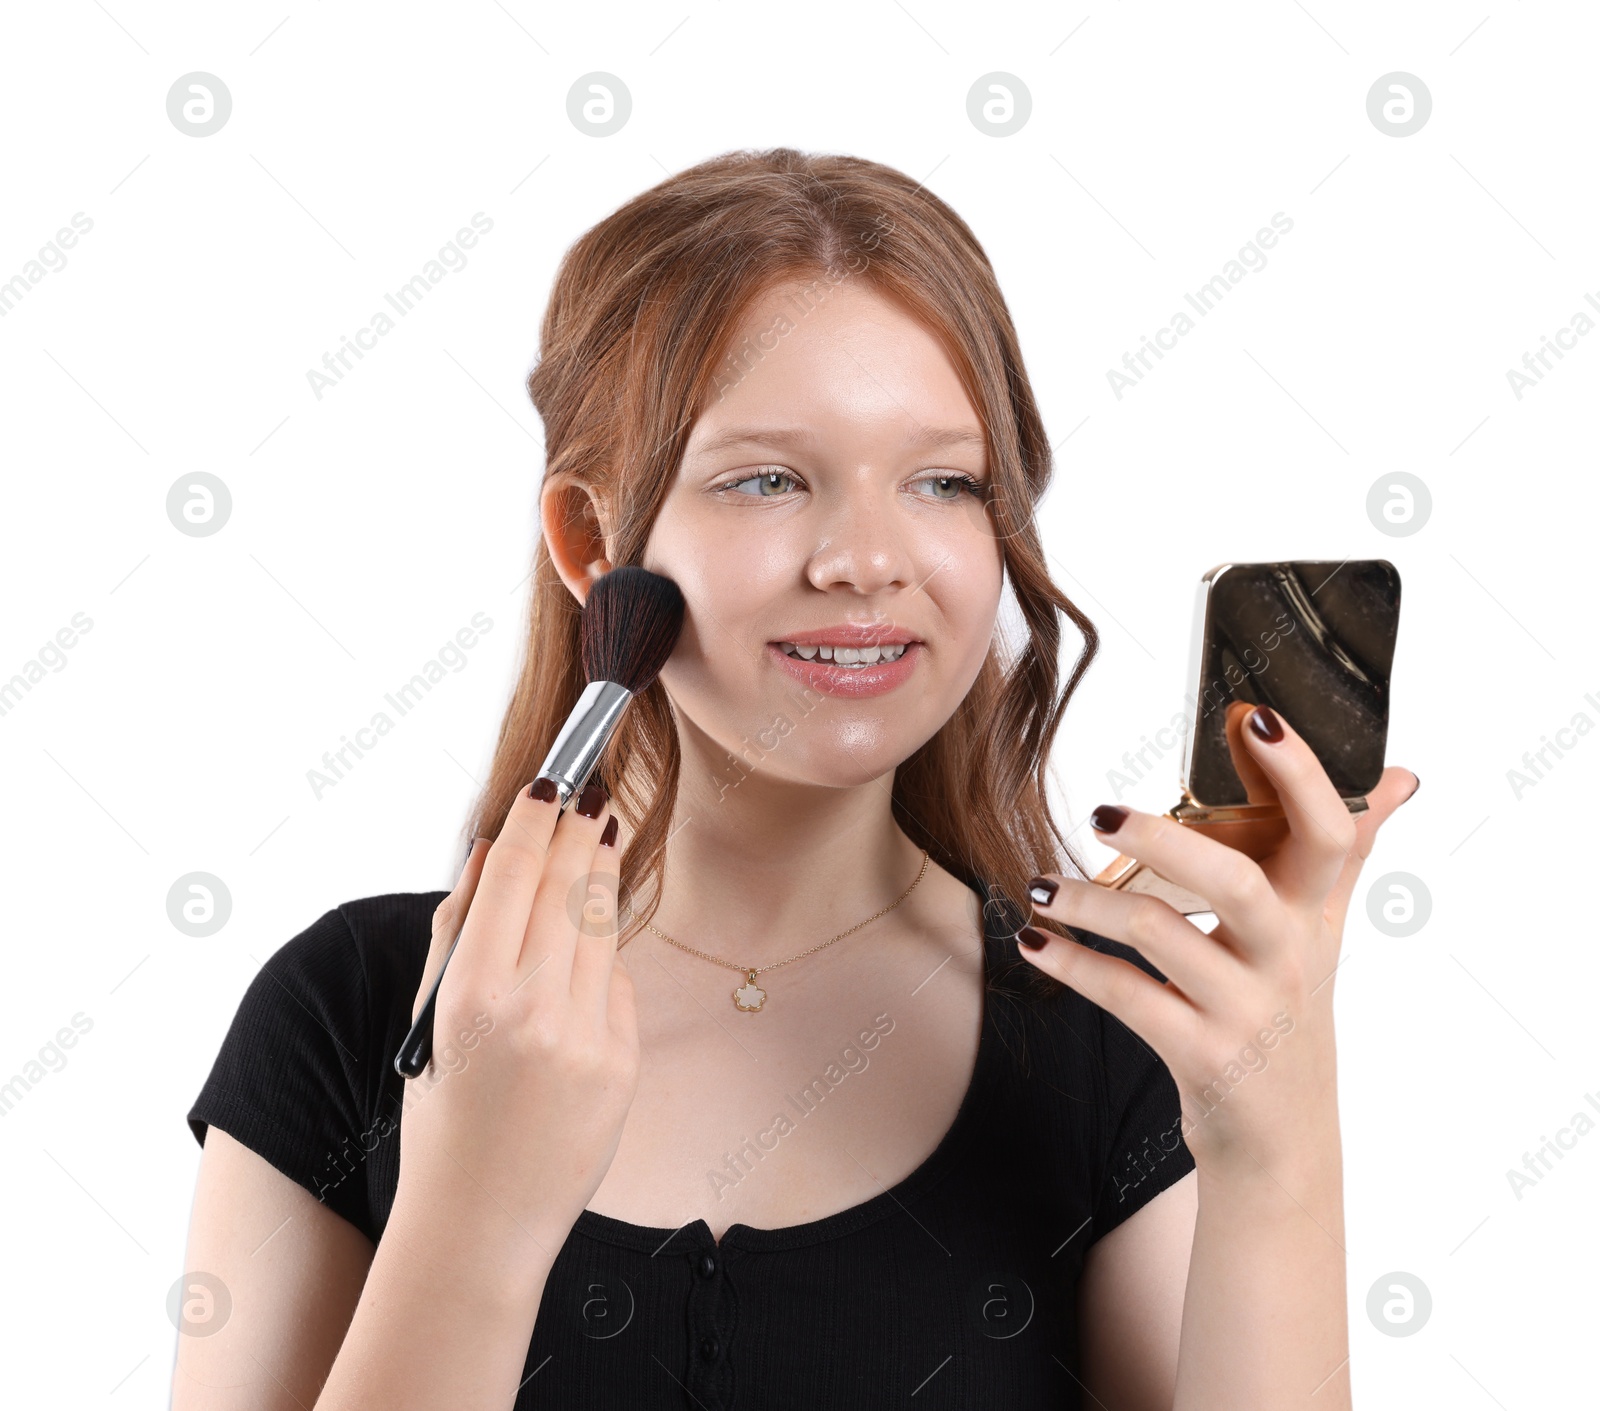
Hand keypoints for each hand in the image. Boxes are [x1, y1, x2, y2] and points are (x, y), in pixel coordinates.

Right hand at [396, 779, 639, 1250]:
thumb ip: (457, 930)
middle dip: (578, 829)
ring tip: (600, 835)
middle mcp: (534, 1010)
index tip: (549, 780)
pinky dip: (603, 958)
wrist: (480, 1223)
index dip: (535, 816)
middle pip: (568, 886)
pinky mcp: (623, 1063)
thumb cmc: (441, 1119)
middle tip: (588, 791)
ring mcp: (586, 1037)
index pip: (515, 873)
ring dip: (600, 874)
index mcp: (471, 995)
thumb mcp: (427, 1020)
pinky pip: (617, 984)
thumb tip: (489, 849)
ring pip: (602, 926)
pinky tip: (589, 944)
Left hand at [1017, 705, 1418, 1177]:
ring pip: (1162, 937)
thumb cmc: (1290, 1015)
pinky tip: (1037, 945)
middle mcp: (1289, 958)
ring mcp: (1247, 1010)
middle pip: (1236, 880)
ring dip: (1090, 904)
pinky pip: (1127, 997)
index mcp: (1316, 916)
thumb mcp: (1324, 935)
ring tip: (1042, 886)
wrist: (1283, 1142)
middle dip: (1166, 838)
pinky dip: (1074, 965)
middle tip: (1103, 808)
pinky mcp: (1203, 1056)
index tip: (1252, 716)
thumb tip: (1398, 776)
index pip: (1330, 831)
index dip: (1299, 772)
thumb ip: (1346, 853)